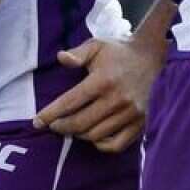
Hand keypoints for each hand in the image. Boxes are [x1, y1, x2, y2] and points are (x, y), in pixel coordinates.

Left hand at [33, 35, 165, 152]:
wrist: (153, 57)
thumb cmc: (119, 51)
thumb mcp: (97, 45)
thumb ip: (77, 53)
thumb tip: (60, 58)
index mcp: (103, 80)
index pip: (70, 102)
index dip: (51, 114)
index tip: (37, 121)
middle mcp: (117, 99)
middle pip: (81, 123)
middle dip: (61, 127)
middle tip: (53, 125)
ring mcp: (130, 114)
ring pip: (96, 135)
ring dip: (79, 135)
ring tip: (71, 128)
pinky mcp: (140, 123)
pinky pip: (117, 144)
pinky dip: (101, 145)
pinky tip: (93, 136)